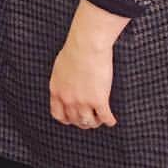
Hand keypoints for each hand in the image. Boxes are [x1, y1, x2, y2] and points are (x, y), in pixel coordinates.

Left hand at [49, 0, 127, 129]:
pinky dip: (109, 121)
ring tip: (100, 119)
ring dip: (96, 122)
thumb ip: (62, 81)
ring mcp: (82, 101)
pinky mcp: (98, 100)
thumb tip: (66, 86)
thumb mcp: (60, 68)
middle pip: (75, 120)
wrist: (86, 46)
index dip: (67, 119)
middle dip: (83, 122)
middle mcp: (67, 99)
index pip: (58, 114)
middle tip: (90, 120)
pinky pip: (105, 118)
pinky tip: (111, 120)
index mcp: (56, 90)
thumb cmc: (74, 51)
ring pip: (89, 122)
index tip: (74, 119)